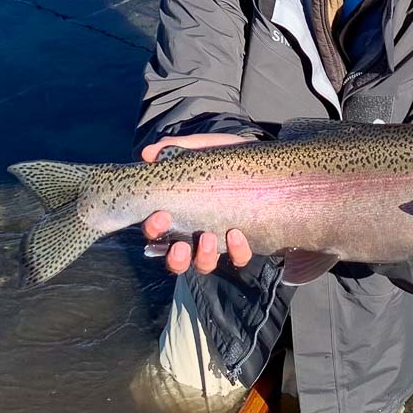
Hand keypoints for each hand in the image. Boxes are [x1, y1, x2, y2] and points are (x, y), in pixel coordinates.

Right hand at [140, 133, 252, 273]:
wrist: (264, 162)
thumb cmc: (224, 158)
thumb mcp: (204, 148)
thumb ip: (178, 148)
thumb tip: (148, 152)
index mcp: (178, 214)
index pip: (156, 230)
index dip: (153, 228)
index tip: (161, 215)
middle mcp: (194, 235)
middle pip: (175, 260)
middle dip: (175, 257)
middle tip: (180, 244)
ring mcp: (218, 243)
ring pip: (203, 264)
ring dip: (203, 257)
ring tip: (208, 238)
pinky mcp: (242, 245)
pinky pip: (237, 259)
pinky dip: (236, 251)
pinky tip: (236, 234)